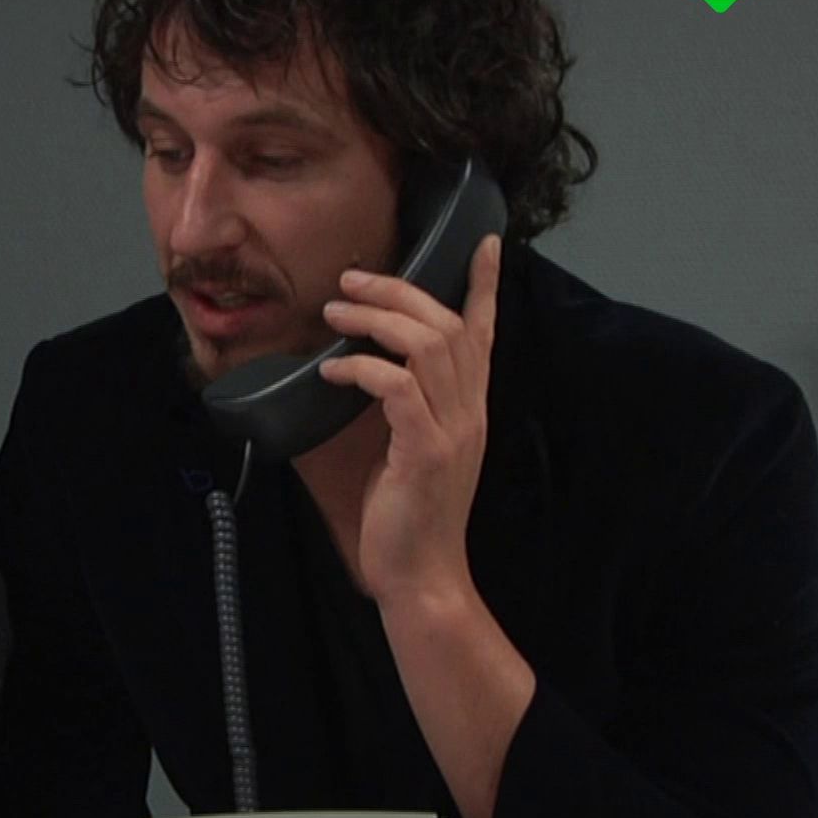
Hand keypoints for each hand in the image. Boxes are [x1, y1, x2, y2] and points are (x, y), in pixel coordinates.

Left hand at [317, 234, 499, 606]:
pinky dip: (363, 367)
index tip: (482, 241)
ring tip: (335, 313)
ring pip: (428, 346)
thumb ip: (404, 404)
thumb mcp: (411, 447)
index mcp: (470, 408)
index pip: (484, 334)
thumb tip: (364, 363)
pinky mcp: (424, 452)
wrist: (422, 576)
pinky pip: (397, 388)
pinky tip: (332, 368)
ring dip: (376, 320)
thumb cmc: (407, 514)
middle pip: (448, 325)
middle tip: (350, 280)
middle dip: (399, 291)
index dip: (483, 286)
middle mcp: (470, 411)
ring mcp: (452, 431)